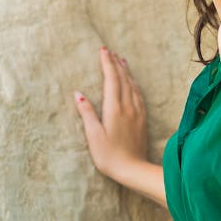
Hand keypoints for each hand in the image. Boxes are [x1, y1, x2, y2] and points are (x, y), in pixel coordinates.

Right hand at [74, 47, 147, 183]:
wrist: (134, 169)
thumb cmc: (109, 156)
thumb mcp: (93, 136)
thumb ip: (87, 113)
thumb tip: (78, 94)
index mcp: (114, 108)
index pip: (111, 79)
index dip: (107, 63)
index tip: (103, 50)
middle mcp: (128, 106)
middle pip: (123, 79)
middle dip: (115, 63)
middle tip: (110, 51)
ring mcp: (137, 112)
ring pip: (132, 85)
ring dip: (126, 71)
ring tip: (121, 60)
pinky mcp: (142, 119)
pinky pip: (139, 94)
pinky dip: (134, 83)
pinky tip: (133, 82)